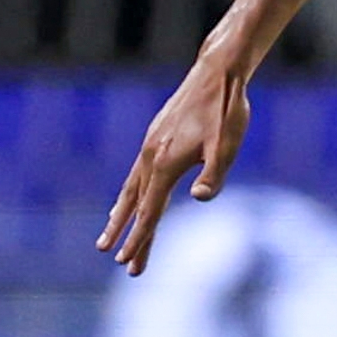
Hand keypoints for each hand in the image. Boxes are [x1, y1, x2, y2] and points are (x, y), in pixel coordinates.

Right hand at [97, 58, 249, 274]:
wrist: (218, 72)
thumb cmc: (227, 110)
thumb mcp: (228, 144)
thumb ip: (214, 173)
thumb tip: (199, 199)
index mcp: (166, 163)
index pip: (149, 211)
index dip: (139, 238)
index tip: (126, 262)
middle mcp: (151, 156)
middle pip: (137, 205)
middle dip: (129, 236)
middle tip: (123, 264)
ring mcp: (150, 145)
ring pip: (131, 189)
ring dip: (120, 216)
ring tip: (108, 237)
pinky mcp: (154, 137)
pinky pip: (135, 174)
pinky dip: (128, 193)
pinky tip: (128, 199)